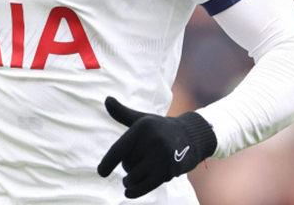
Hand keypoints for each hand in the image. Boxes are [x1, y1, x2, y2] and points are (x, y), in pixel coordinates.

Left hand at [97, 97, 215, 198]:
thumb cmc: (160, 128)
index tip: (101, 172)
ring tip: (132, 176)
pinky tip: (128, 193)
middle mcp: (152, 140)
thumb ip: (122, 113)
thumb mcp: (142, 119)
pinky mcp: (169, 170)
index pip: (119, 149)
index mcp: (142, 126)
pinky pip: (146, 185)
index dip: (108, 162)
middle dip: (128, 166)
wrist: (191, 136)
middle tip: (139, 160)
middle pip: (127, 164)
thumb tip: (107, 99)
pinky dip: (135, 191)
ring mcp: (162, 156)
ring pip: (135, 176)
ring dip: (130, 180)